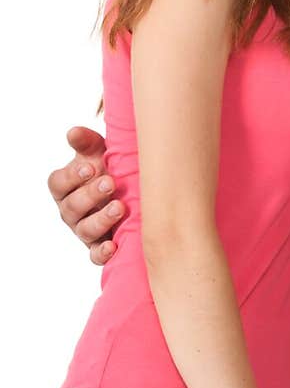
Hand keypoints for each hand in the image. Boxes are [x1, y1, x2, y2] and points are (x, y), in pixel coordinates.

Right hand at [47, 126, 124, 265]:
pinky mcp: (97, 246)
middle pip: (72, 206)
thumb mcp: (98, 152)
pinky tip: (113, 246)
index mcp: (65, 187)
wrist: (131, 189)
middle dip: (90, 195)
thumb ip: (86, 143)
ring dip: (101, 220)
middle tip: (110, 182)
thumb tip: (73, 132)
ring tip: (120, 207)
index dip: (72, 177)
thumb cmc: (108, 167)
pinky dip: (102, 253)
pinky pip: (94, 255)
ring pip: (85, 230)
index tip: (90, 167)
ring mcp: (83, 230)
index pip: (58, 183)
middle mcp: (70, 210)